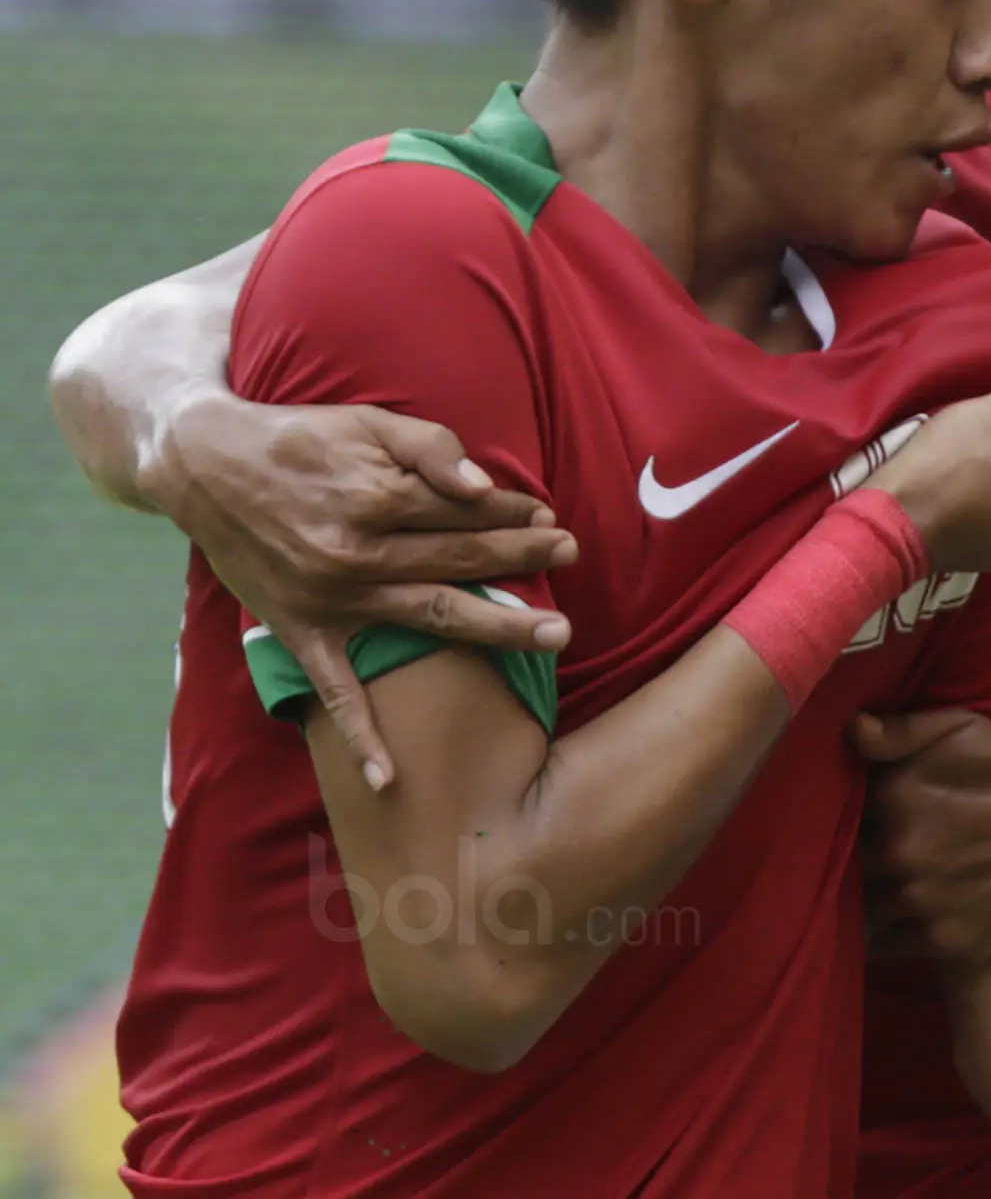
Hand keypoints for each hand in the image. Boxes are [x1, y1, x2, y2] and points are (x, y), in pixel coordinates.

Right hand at [149, 392, 577, 790]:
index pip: (466, 511)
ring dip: (497, 627)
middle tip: (575, 558)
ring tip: (556, 637)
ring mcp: (332, 600)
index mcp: (376, 498)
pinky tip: (388, 778)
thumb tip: (483, 487)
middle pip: (461, 561)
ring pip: (431, 617)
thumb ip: (431, 448)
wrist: (205, 467)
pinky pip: (335, 691)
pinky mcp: (302, 632)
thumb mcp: (367, 423)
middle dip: (523, 560)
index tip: (548, 521)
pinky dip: (359, 736)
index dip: (513, 515)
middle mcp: (358, 555)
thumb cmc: (299, 439)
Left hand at [853, 709, 990, 963]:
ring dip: (859, 901)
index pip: (833, 809)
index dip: (831, 813)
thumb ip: (902, 732)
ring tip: (870, 890)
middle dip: (844, 859)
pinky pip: (885, 943)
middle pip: (840, 862)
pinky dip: (882, 932)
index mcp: (896, 794)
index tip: (834, 814)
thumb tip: (850, 732)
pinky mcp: (941, 942)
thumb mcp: (969, 731)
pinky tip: (892, 917)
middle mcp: (899, 851)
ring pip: (857, 908)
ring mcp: (919, 902)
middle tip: (852, 854)